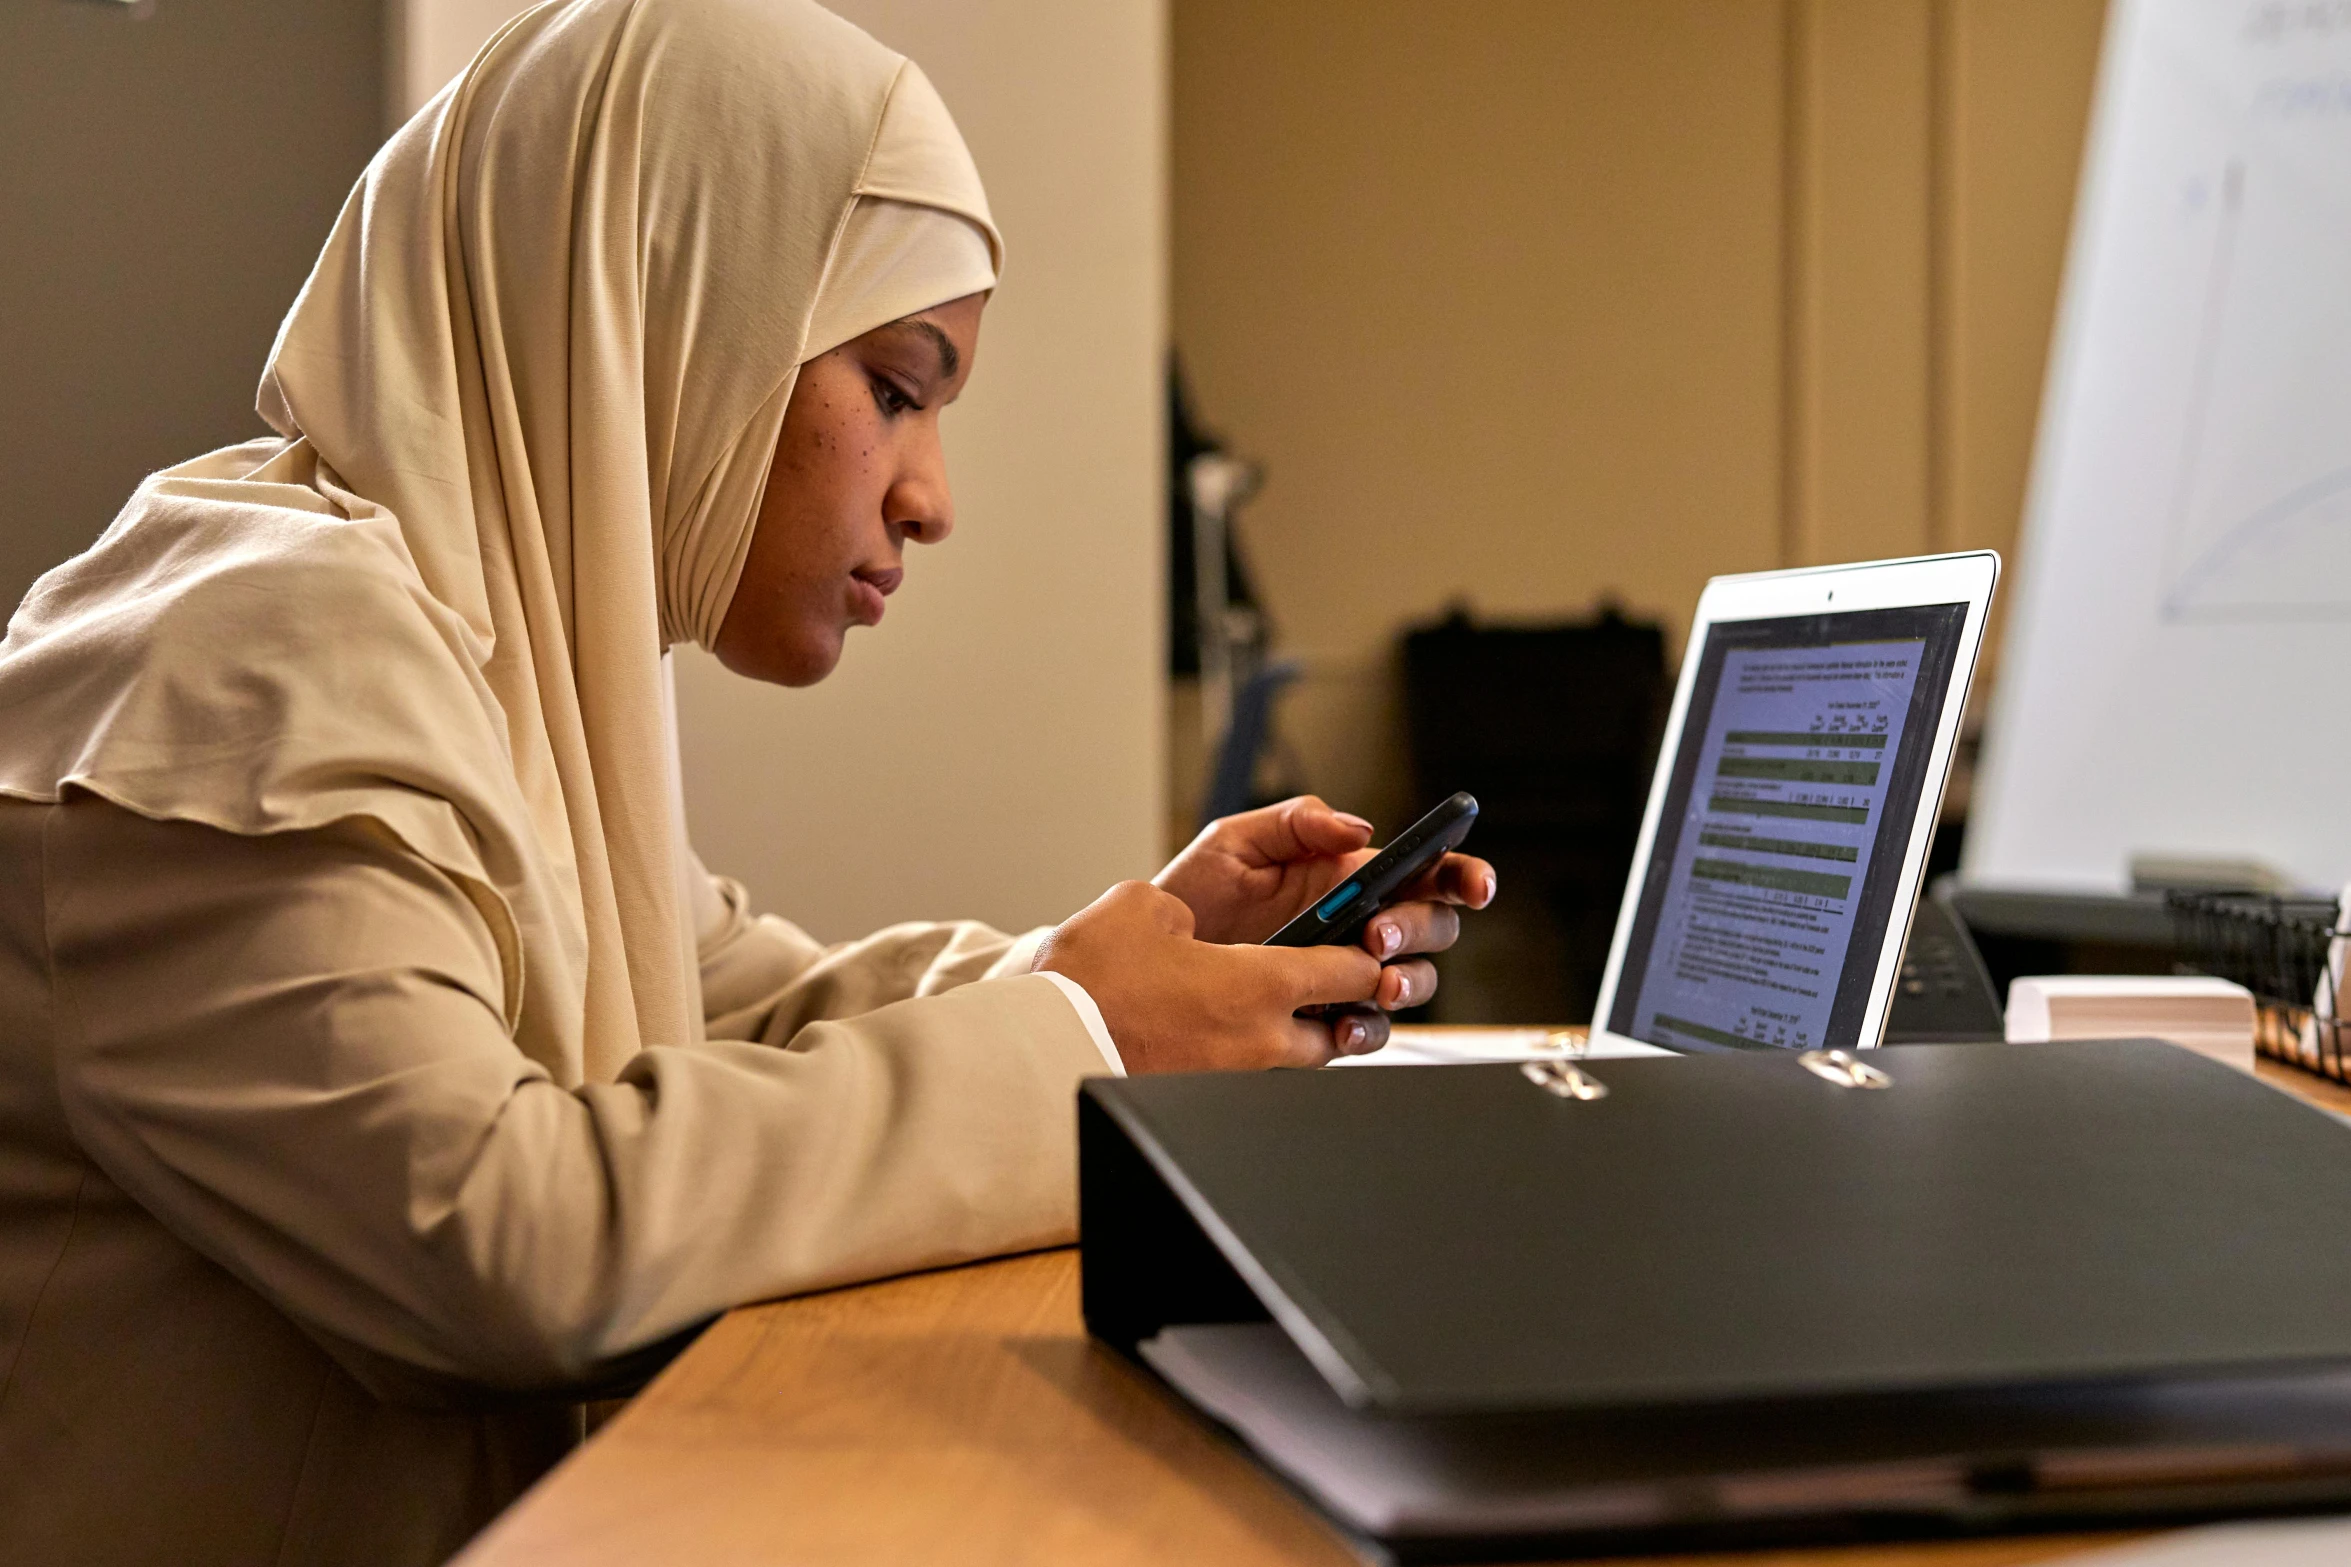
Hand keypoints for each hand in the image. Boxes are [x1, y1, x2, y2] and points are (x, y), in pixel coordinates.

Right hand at [1032, 881, 1387, 1070]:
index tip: (1362, 944)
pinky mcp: (1207, 1101)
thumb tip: (1189, 928)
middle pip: (1344, 1032)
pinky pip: (1256, 1082)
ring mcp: (1238, 1080)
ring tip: (1283, 1017)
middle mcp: (1265, 1041)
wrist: (1042, 1050)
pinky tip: (1228, 1041)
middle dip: (1346, 1009)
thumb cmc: (1091, 977)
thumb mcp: (1142, 907)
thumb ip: (1186, 911)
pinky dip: (1257, 1061)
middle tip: (1333, 987)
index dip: (1365, 954)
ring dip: (1307, 1040)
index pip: (1353, 972)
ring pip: (1305, 1065)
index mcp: (1264, 984)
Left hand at [1153, 795, 1497, 1011]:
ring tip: (1376, 980)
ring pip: (1410, 981)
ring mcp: (1343, 973)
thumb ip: (1297, 820)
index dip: (1462, 875)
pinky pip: (1366, 1028)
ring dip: (1406, 981)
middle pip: (1431, 927)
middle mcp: (1357, 924)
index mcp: (1347, 875)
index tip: (1475, 884)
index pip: (1424, 871)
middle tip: (1380, 934)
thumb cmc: (1194, 893)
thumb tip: (1358, 829)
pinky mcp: (1322, 1017)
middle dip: (1420, 930)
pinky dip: (1366, 1028)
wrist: (1145, 958)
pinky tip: (1345, 1022)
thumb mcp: (1235, 840)